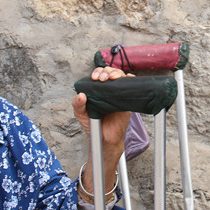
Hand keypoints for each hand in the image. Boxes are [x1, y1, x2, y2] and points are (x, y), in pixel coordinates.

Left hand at [72, 66, 131, 196]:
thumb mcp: (81, 115)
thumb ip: (77, 105)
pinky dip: (130, 79)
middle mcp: (108, 90)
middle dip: (106, 71)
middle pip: (110, 72)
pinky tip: (126, 79)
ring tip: (112, 78)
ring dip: (116, 73)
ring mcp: (119, 94)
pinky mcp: (128, 100)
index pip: (99, 74)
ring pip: (121, 76)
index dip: (97, 72)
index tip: (94, 78)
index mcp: (97, 90)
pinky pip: (131, 86)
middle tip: (102, 79)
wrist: (104, 139)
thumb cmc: (93, 125)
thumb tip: (80, 95)